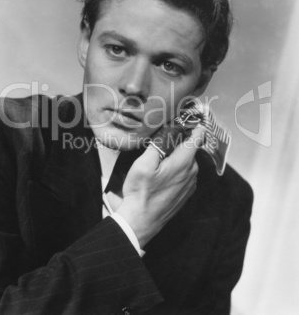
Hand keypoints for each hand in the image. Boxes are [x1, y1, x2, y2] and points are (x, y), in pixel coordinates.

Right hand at [115, 126, 203, 247]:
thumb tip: (168, 131)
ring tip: (159, 158)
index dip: (194, 124)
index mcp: (184, 162)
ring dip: (176, 156)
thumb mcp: (143, 164)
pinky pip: (185, 174)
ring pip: (187, 161)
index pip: (198, 136)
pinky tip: (161, 174)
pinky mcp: (186, 193)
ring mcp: (190, 184)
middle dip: (179, 141)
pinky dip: (177, 169)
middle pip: (190, 148)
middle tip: (162, 138)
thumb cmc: (141, 192)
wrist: (140, 221)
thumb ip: (158, 145)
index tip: (187, 117)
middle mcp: (192, 172)